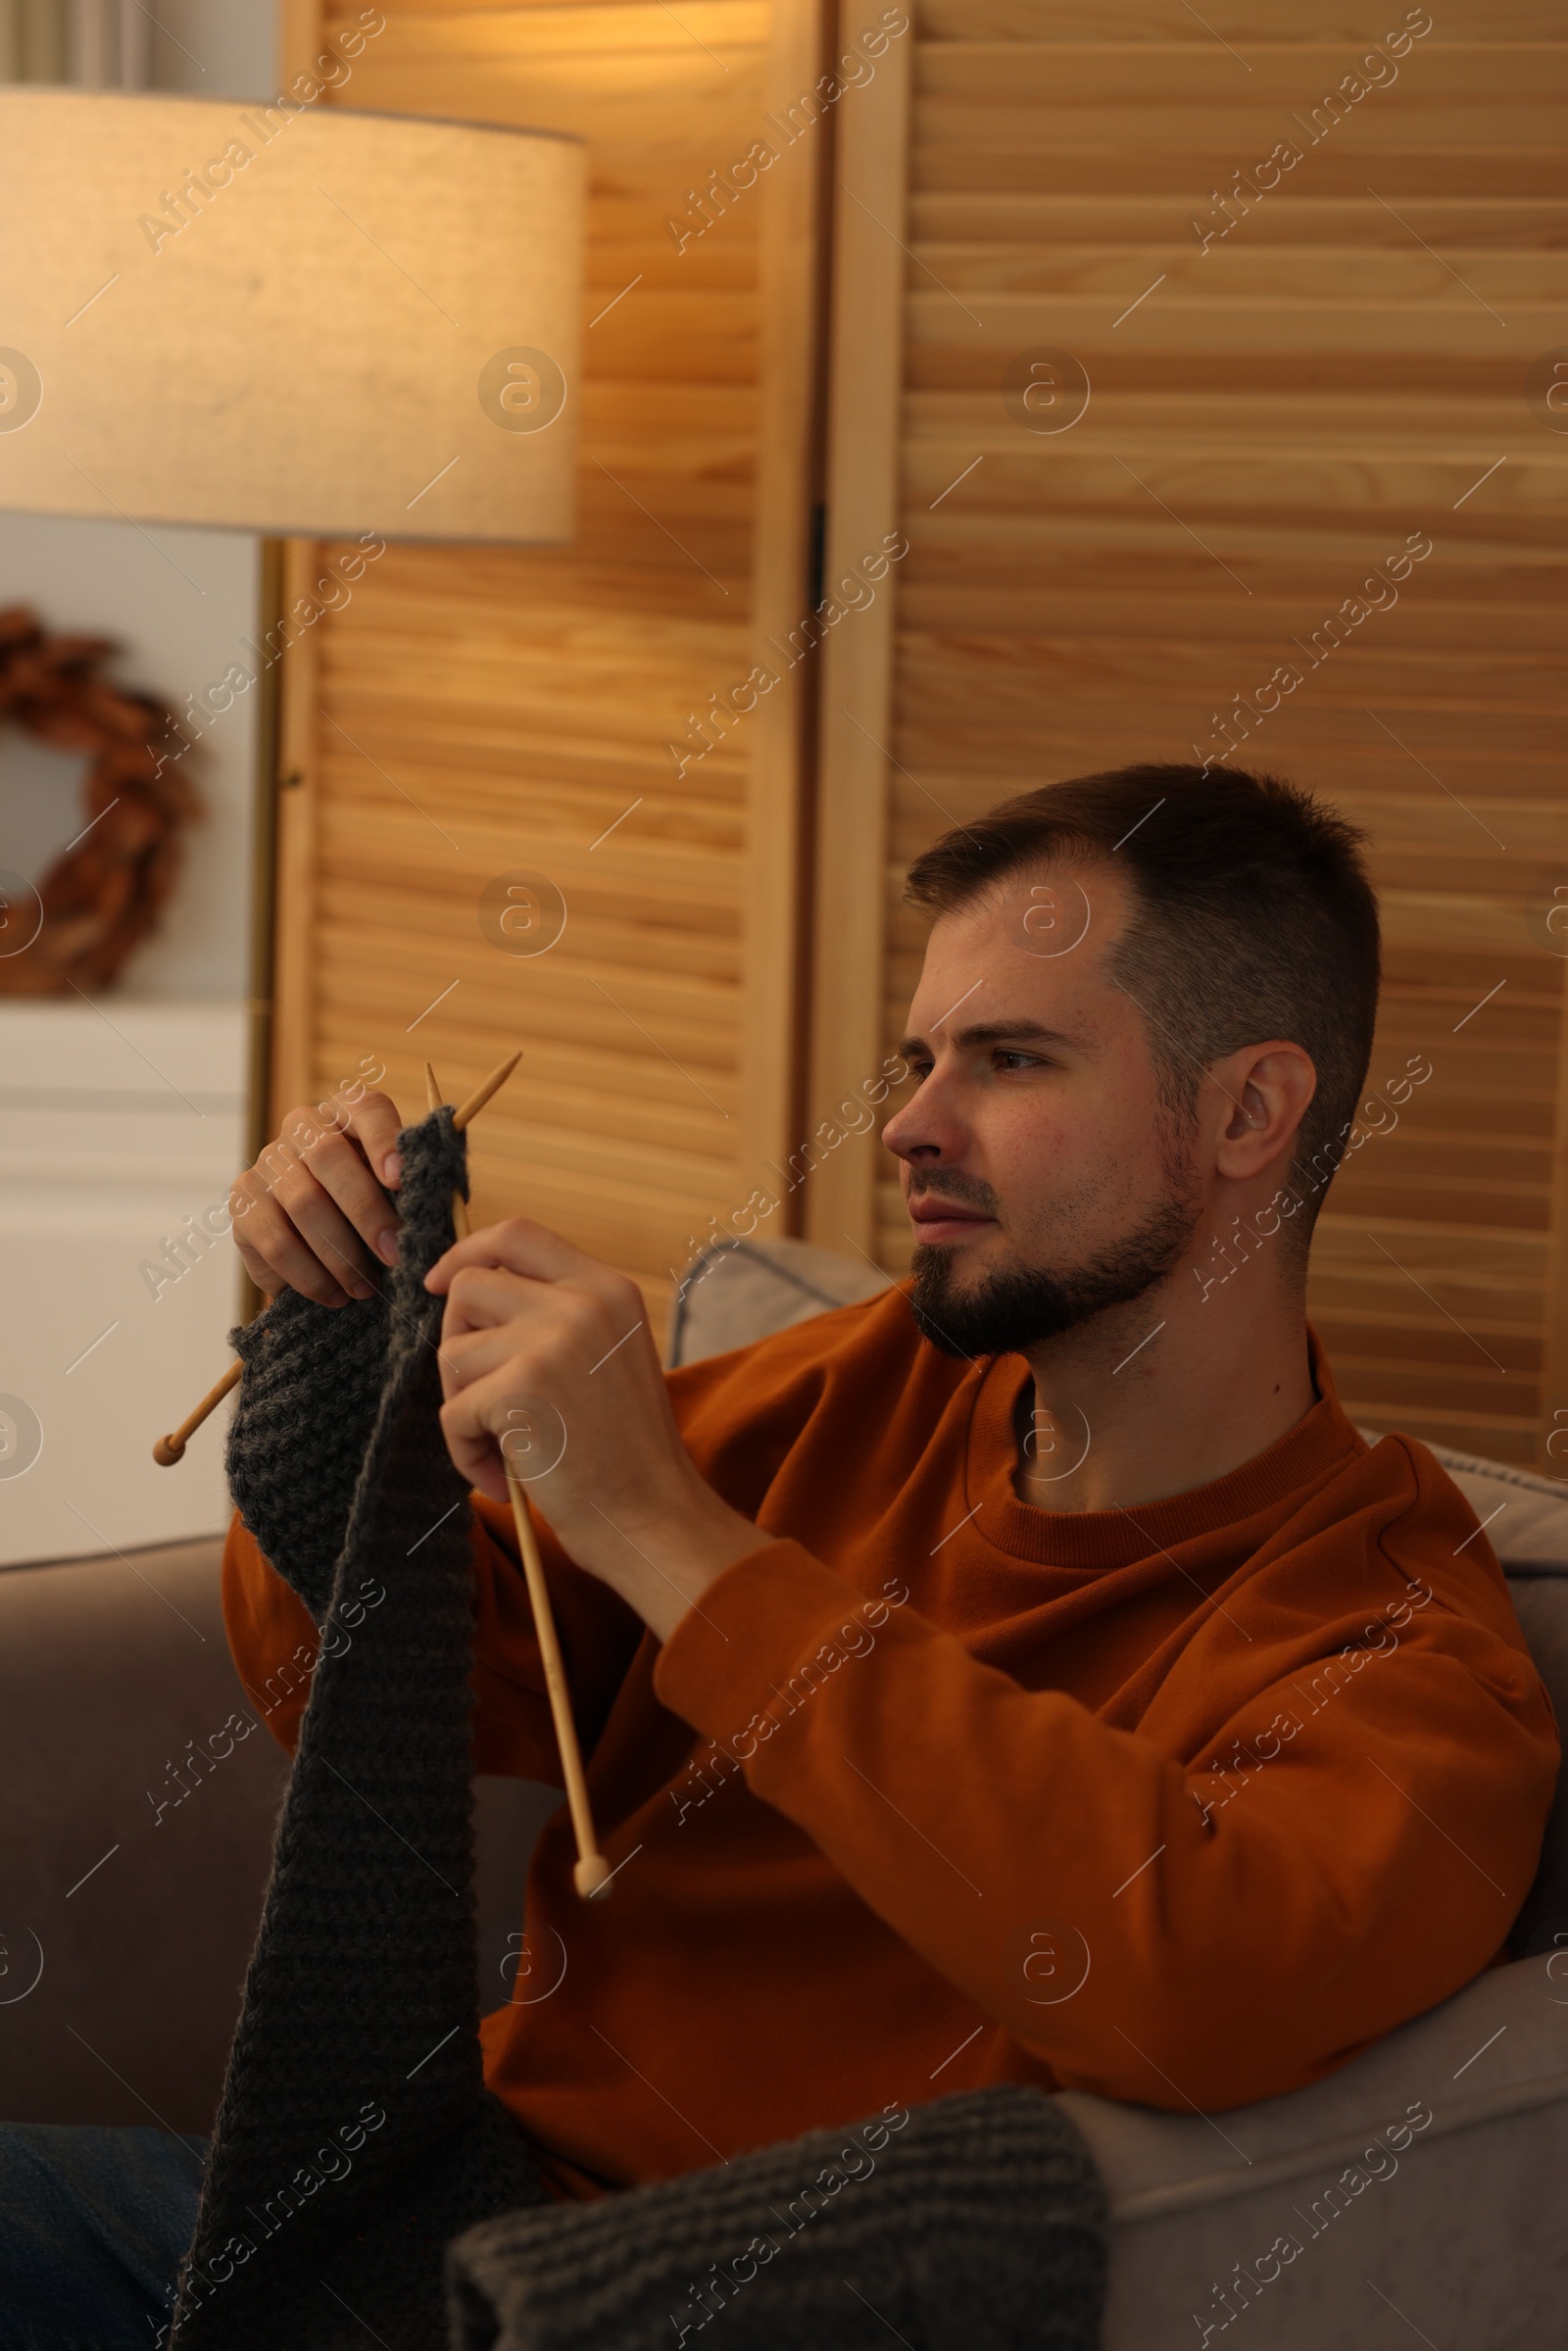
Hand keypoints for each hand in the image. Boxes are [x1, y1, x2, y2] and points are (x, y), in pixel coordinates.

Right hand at [230, 1088, 405, 1306]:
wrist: (319, 1246)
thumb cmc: (375, 1212)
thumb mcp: (399, 1196)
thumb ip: (418, 1192)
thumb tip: (443, 1207)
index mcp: (349, 1113)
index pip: (365, 1109)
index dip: (383, 1140)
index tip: (400, 1177)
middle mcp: (303, 1127)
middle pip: (328, 1156)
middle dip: (367, 1211)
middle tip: (393, 1254)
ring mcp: (268, 1162)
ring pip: (303, 1204)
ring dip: (341, 1254)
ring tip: (367, 1287)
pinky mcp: (242, 1202)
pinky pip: (276, 1242)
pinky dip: (310, 1276)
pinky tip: (335, 1295)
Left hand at [425, 1219, 770, 1639]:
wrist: (654, 1518)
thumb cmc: (626, 1453)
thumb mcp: (610, 1356)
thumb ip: (558, 1317)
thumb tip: (465, 1293)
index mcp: (608, 1289)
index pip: (519, 1234)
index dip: (467, 1253)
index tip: (437, 1282)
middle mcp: (582, 1303)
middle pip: (469, 1288)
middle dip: (456, 1342)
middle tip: (482, 1397)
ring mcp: (551, 1342)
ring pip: (452, 1353)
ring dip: (463, 1407)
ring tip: (504, 1447)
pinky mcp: (520, 1389)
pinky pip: (452, 1411)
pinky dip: (464, 1452)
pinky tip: (503, 1478)